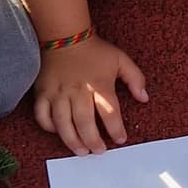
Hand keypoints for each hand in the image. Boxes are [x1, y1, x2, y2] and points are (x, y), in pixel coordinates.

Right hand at [33, 32, 148, 153]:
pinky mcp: (43, 92)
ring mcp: (58, 93)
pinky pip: (43, 115)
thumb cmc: (94, 50)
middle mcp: (78, 92)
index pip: (110, 113)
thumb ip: (135, 78)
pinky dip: (49, 127)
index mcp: (99, 84)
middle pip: (85, 123)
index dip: (116, 129)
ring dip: (72, 140)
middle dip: (93, 141)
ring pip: (63, 124)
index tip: (120, 139)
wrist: (64, 35)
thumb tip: (144, 98)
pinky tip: (59, 132)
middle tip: (99, 151)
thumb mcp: (121, 59)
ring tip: (81, 151)